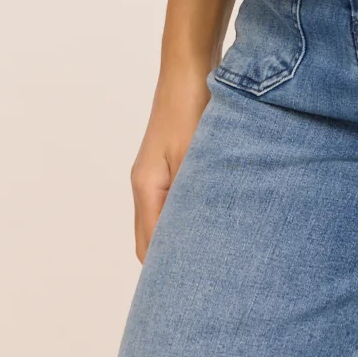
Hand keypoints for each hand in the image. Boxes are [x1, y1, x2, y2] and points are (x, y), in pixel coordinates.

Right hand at [129, 68, 212, 261]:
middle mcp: (146, 183)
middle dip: (171, 259)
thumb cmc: (189, 107)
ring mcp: (157, 171)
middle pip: (151, 238)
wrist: (189, 66)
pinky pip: (174, 199)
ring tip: (209, 252)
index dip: (165, 270)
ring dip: (181, 235)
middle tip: (204, 278)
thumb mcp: (192, 157)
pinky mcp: (172, 159)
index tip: (187, 289)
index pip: (148, 246)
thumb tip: (192, 237)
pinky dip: (187, 214)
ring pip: (163, 218)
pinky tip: (211, 216)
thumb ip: (190, 198)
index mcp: (146, 187)